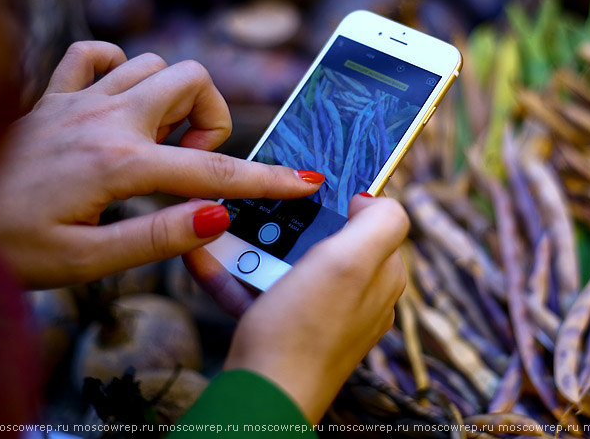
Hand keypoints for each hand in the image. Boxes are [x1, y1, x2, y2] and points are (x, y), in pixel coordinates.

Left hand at [0, 41, 322, 288]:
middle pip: (192, 80)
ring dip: (173, 100)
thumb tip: (217, 216)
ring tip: (157, 144)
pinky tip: (119, 105)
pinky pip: (97, 54)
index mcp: (118, 165)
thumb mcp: (86, 261)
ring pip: (153, 63)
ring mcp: (77, 100)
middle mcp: (104, 119)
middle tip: (190, 164)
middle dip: (212, 120)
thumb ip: (157, 237)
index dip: (268, 179)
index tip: (305, 181)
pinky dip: (120, 70)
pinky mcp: (53, 95)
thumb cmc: (8, 247)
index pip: (213, 172)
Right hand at [184, 194, 408, 422]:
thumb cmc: (305, 331)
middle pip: (330, 240)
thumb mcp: (352, 260)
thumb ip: (382, 221)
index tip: (311, 192)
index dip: (345, 201)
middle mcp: (361, 297)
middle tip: (266, 210)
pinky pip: (263, 292)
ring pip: (291, 265)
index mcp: (383, 276)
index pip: (376, 220)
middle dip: (296, 224)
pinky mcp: (291, 331)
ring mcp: (325, 316)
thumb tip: (372, 199)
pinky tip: (206, 259)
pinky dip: (236, 275)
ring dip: (257, 247)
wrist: (262, 397)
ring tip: (227, 230)